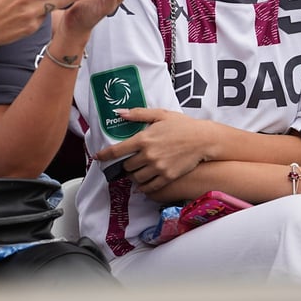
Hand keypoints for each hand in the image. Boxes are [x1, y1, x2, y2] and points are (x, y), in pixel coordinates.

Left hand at [95, 106, 213, 193]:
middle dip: (125, 165)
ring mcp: (157, 167)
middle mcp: (148, 154)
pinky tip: (143, 184)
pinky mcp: (167, 177)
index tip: (97, 157)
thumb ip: (138, 114)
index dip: (104, 156)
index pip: (117, 151)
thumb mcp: (160, 114)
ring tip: (137, 172)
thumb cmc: (182, 125)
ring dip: (133, 176)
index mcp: (144, 138)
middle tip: (129, 163)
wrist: (203, 139)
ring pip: (136, 178)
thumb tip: (119, 113)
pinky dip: (143, 187)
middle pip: (126, 166)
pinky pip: (148, 187)